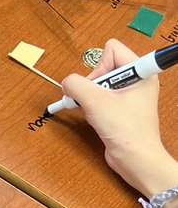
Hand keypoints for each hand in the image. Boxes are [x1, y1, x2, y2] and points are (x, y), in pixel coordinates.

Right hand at [60, 39, 177, 205]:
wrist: (135, 159)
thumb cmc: (126, 131)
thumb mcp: (95, 102)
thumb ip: (76, 85)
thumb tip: (67, 82)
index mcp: (141, 72)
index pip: (112, 49)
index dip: (99, 66)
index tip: (99, 86)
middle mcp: (136, 80)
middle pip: (103, 66)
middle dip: (92, 84)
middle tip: (94, 101)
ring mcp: (129, 95)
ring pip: (99, 83)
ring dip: (90, 97)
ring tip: (96, 112)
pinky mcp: (121, 108)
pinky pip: (99, 97)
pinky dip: (92, 106)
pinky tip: (96, 118)